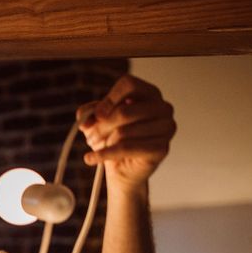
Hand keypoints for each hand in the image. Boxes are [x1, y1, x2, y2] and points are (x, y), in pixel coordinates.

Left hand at [77, 74, 175, 194]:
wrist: (123, 168)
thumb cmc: (114, 138)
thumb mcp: (98, 120)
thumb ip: (89, 113)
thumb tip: (85, 119)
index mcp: (150, 93)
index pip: (129, 84)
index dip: (109, 99)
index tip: (97, 115)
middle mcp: (163, 107)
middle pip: (124, 111)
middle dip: (101, 127)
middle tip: (90, 137)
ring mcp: (166, 128)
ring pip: (123, 132)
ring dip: (104, 142)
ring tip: (98, 147)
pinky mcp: (161, 149)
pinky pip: (125, 149)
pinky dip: (103, 155)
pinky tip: (90, 159)